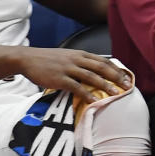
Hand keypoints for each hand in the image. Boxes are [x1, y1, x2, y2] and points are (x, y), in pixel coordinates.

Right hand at [17, 48, 132, 102]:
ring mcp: (68, 68)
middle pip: (101, 67)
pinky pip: (76, 87)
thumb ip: (81, 62)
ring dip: (105, 85)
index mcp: (80, 54)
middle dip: (116, 77)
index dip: (116, 69)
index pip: (103, 60)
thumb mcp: (67, 56)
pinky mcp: (59, 78)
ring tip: (115, 93)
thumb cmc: (47, 59)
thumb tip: (96, 71)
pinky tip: (94, 101)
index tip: (127, 77)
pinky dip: (86, 94)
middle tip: (127, 86)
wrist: (27, 58)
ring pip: (91, 77)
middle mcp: (76, 59)